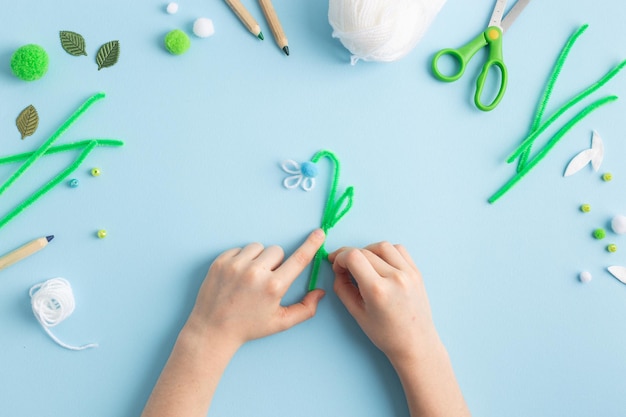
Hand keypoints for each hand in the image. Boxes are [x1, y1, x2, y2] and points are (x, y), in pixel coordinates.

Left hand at [186, 229, 325, 348]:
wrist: (212, 330)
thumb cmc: (248, 327)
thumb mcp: (280, 323)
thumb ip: (305, 309)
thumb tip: (320, 292)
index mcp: (273, 287)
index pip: (299, 259)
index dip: (311, 245)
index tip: (319, 233)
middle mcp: (255, 273)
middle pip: (277, 250)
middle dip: (276, 262)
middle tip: (266, 280)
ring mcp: (236, 265)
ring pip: (258, 247)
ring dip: (258, 258)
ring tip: (250, 278)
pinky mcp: (220, 261)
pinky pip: (239, 249)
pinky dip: (241, 259)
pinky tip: (236, 277)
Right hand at [329, 242, 439, 363]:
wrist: (415, 343)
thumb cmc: (386, 334)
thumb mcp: (356, 313)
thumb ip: (342, 288)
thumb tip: (338, 269)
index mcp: (377, 290)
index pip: (353, 257)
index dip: (340, 257)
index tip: (336, 264)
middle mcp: (395, 278)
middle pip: (365, 251)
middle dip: (349, 255)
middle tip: (345, 267)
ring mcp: (409, 273)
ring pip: (382, 246)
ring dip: (367, 250)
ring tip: (363, 264)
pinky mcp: (417, 272)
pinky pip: (399, 250)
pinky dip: (386, 252)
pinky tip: (380, 263)